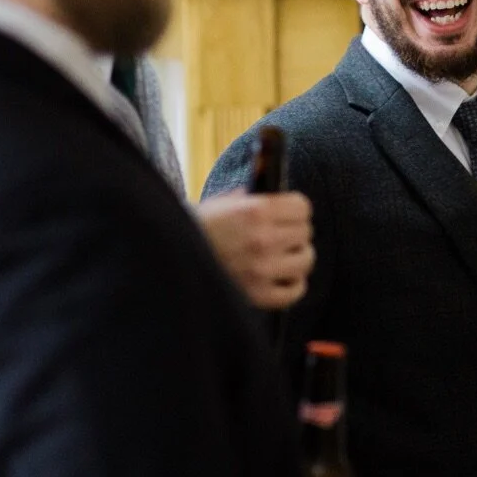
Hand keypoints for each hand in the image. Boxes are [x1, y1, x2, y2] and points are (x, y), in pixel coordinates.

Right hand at [195, 191, 313, 309]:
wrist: (170, 261)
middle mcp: (263, 238)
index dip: (297, 210)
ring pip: (306, 259)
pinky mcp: (259, 295)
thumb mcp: (221, 204)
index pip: (303, 207)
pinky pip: (295, 290)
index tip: (292, 215)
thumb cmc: (197, 231)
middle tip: (284, 237)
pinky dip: (293, 285)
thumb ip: (249, 196)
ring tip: (284, 257)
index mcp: (255, 211)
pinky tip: (283, 279)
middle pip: (305, 232)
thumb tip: (270, 182)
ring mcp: (262, 269)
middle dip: (295, 233)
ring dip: (297, 257)